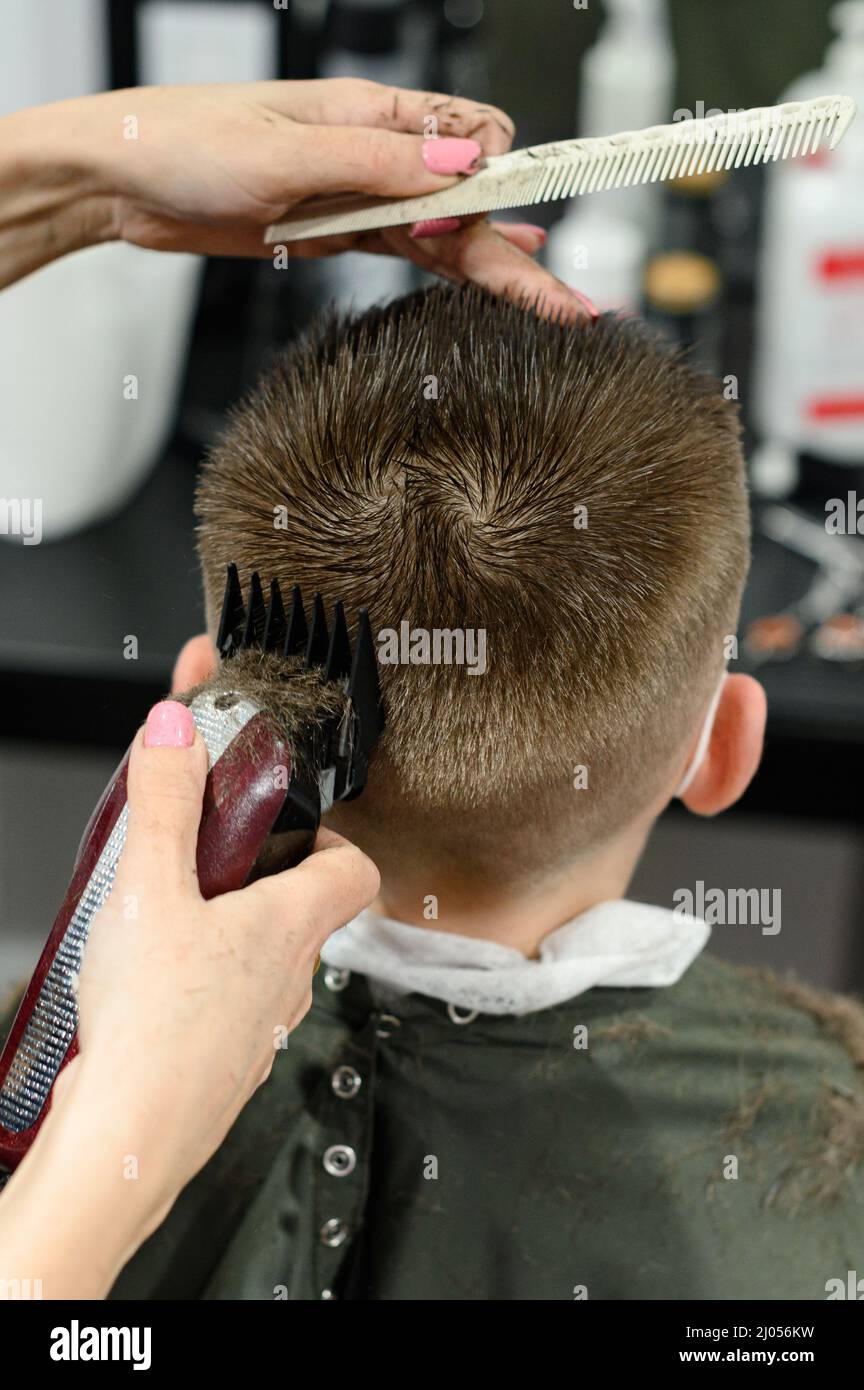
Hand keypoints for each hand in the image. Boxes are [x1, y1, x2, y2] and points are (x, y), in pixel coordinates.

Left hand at [9, 79, 592, 316]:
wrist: (123, 180)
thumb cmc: (186, 142)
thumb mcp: (286, 152)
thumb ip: (379, 164)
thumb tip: (464, 163)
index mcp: (373, 114)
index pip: (470, 139)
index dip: (492, 184)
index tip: (479, 225)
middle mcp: (377, 153)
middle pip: (470, 203)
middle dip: (520, 253)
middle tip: (573, 308)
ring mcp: (360, 195)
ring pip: (448, 236)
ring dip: (499, 272)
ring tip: (557, 312)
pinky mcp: (338, 231)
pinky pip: (411, 252)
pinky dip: (454, 266)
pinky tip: (497, 276)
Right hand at [67, 700, 377, 1194]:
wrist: (125, 1140)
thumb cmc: (152, 1025)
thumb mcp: (150, 887)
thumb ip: (165, 801)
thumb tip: (178, 726)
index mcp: (291, 925)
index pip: (356, 868)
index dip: (333, 838)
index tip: (292, 823)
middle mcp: (289, 979)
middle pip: (304, 911)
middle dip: (260, 877)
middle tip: (209, 859)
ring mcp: (259, 1028)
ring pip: (261, 962)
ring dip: (226, 933)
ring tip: (167, 919)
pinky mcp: (222, 1064)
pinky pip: (225, 1007)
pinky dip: (199, 985)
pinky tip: (147, 984)